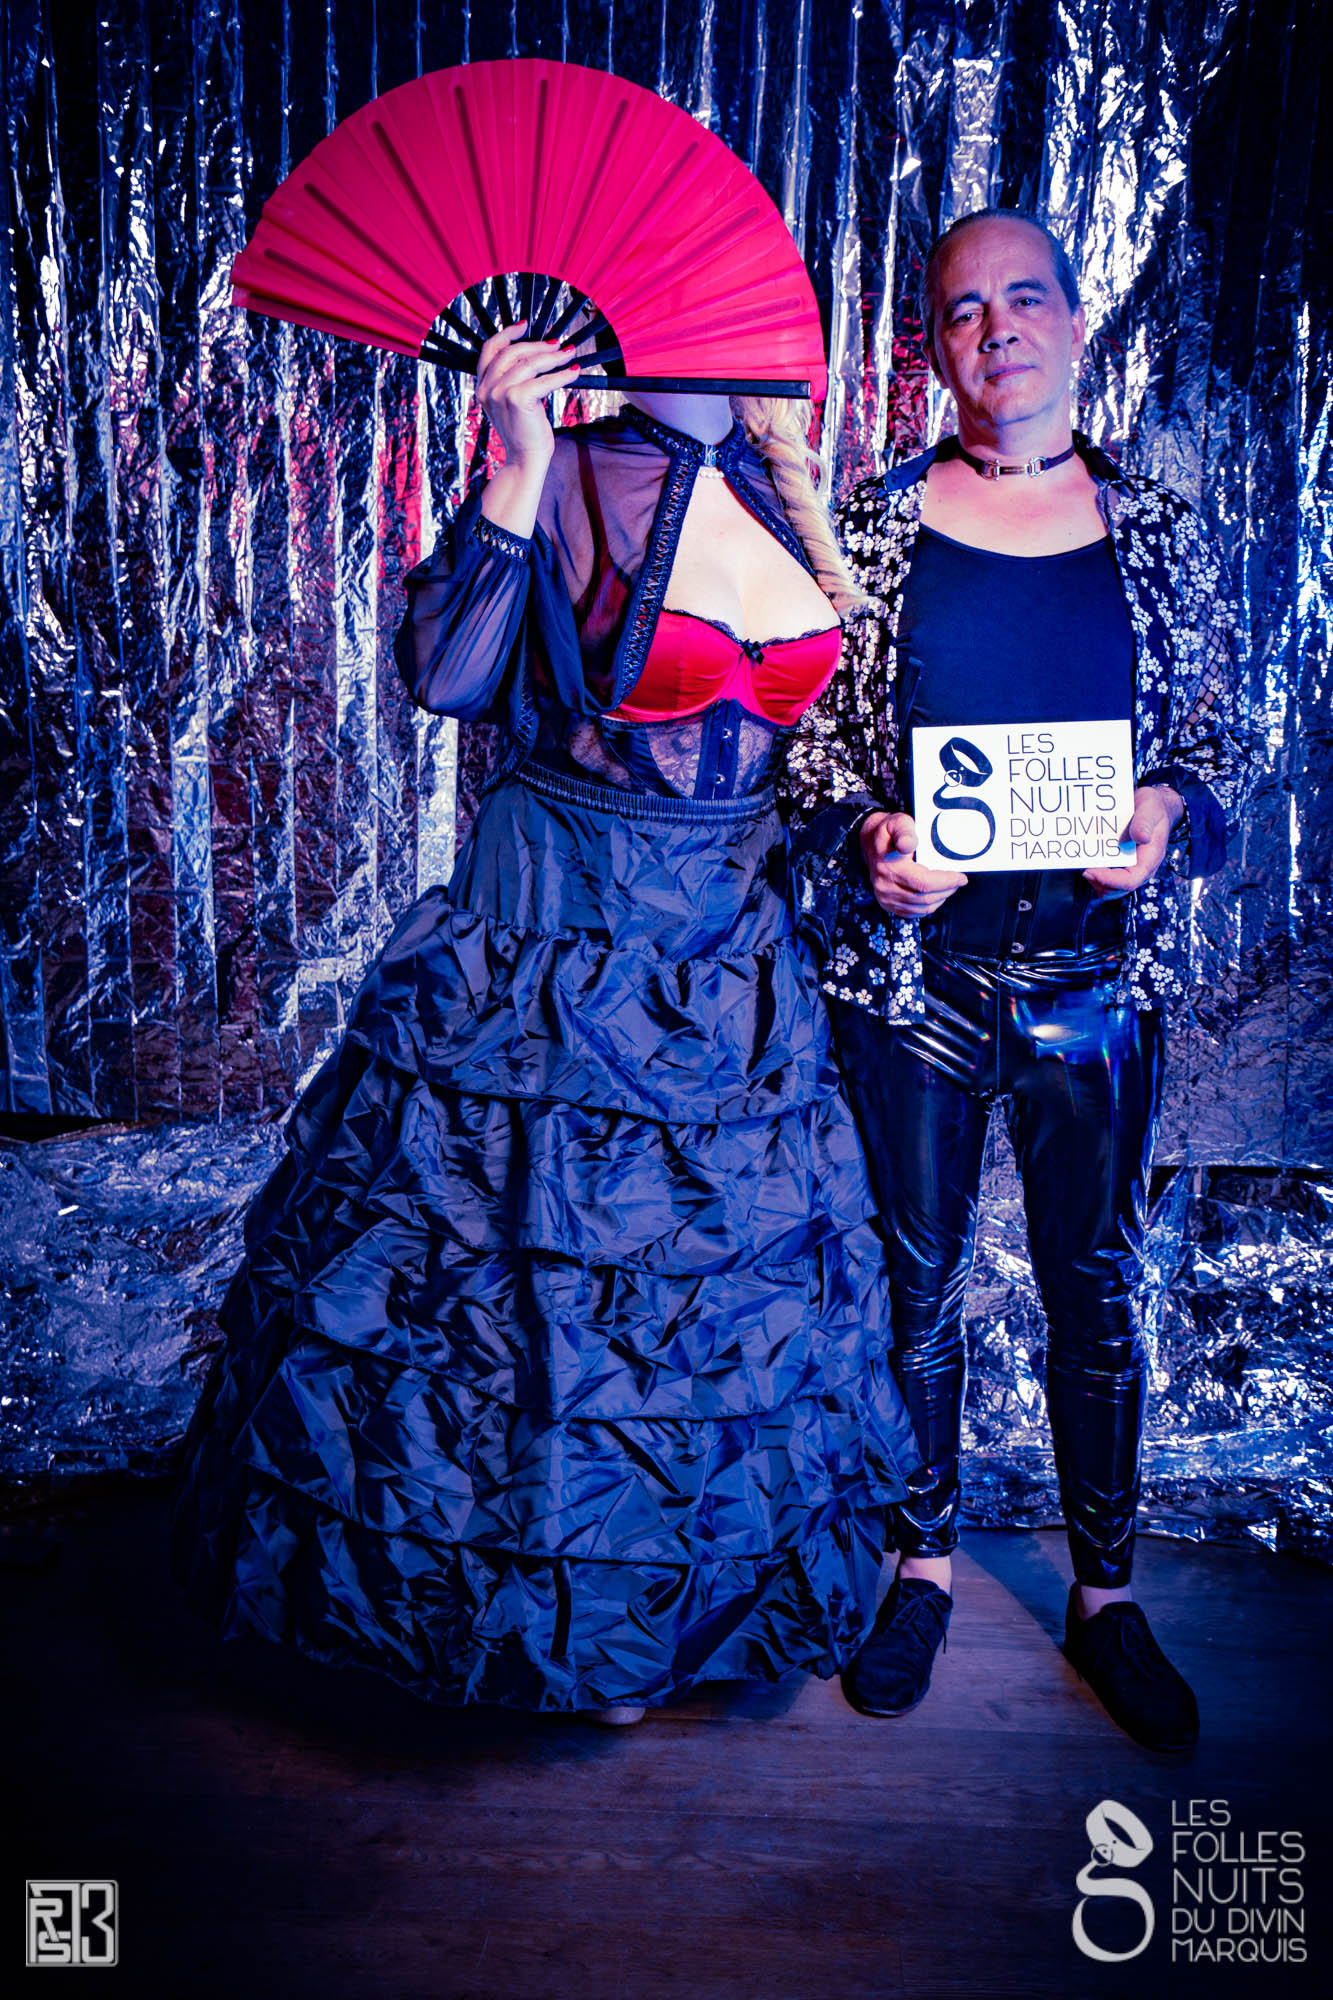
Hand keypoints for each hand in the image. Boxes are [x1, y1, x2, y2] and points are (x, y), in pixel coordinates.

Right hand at [476, 321, 580, 471]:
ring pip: (530, 363)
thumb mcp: (511, 401)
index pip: (490, 349)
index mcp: (482, 385)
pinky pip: (544, 380)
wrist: (525, 459)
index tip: (525, 325)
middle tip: (558, 344)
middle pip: (512, 351)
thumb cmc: (523, 431)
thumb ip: (512, 379)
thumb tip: (536, 353)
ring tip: (569, 355)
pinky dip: (562, 374)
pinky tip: (574, 372)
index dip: (508, 333)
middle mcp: (487, 388)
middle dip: (538, 345)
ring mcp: (499, 393)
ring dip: (553, 357)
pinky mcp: (516, 399)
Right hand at [860, 811, 967, 916]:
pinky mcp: (888, 904)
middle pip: (924, 897)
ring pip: (921, 907)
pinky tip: (935, 895)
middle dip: (947, 890)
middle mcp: (885, 885)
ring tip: (948, 887)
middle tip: (957, 881)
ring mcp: (885, 897)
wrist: (869, 842)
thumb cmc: (887, 832)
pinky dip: (929, 906)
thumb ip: (904, 831)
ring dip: (940, 898)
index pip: (923, 883)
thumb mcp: (897, 822)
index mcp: (889, 867)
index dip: (946, 882)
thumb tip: (909, 844)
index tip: (960, 877)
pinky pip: (914, 913)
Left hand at [1083, 785, 1183, 895]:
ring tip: (1085, 867)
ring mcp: (1132, 866)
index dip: (1110, 880)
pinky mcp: (1123, 863)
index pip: (1131, 880)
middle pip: (1119, 889)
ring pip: (1113, 887)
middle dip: (1100, 883)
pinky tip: (1088, 861)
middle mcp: (1141, 867)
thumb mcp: (1150, 808)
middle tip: (1084, 870)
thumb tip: (1141, 837)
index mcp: (1150, 858)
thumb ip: (1145, 822)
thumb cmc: (1153, 807)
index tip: (1091, 871)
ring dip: (1097, 881)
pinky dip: (1098, 874)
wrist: (1153, 806)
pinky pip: (1109, 877)